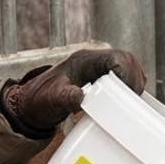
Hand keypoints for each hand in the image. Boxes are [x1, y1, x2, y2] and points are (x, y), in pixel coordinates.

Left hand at [3, 48, 145, 131]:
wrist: (30, 106)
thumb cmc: (39, 100)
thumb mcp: (51, 100)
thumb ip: (65, 97)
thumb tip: (81, 97)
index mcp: (84, 60)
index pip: (115, 57)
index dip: (127, 70)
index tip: (128, 89)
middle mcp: (94, 62)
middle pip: (126, 60)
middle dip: (134, 76)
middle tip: (133, 96)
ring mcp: (99, 71)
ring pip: (128, 67)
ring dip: (134, 81)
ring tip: (132, 99)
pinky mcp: (101, 81)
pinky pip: (124, 78)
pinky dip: (130, 87)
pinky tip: (127, 100)